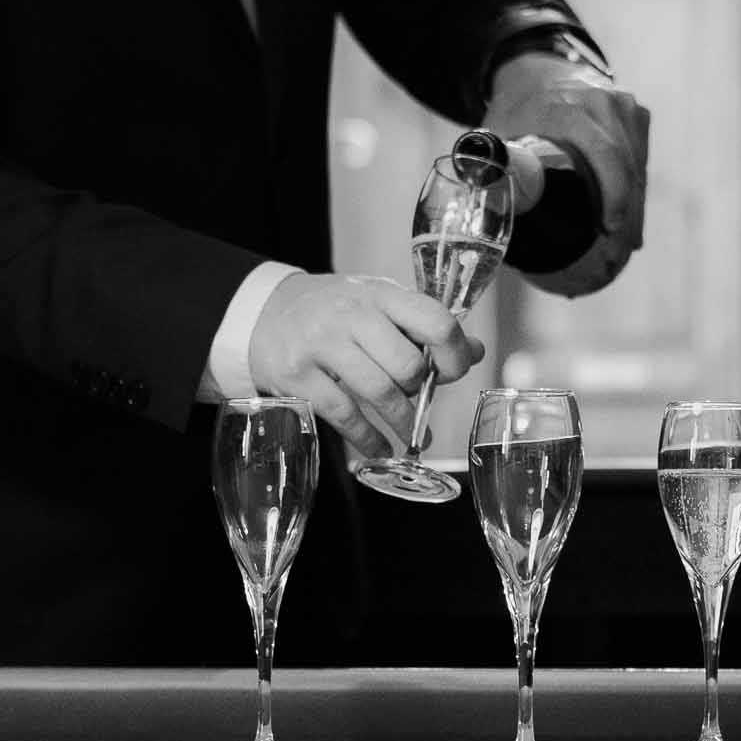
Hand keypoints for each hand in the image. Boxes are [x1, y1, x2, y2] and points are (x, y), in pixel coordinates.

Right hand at [246, 272, 482, 460]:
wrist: (264, 311)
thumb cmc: (334, 310)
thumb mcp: (380, 305)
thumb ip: (424, 327)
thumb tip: (475, 351)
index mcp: (380, 294)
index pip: (435, 321)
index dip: (453, 354)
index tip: (452, 372)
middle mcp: (351, 314)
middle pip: (407, 365)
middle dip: (420, 390)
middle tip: (419, 398)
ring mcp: (321, 343)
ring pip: (380, 393)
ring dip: (402, 422)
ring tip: (411, 435)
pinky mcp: (296, 374)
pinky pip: (344, 415)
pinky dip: (368, 438)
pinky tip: (378, 446)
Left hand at [486, 52, 650, 296]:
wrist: (535, 73)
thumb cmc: (514, 112)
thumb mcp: (497, 133)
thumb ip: (490, 169)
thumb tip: (479, 216)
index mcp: (570, 108)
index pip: (605, 155)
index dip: (613, 195)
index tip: (609, 229)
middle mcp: (603, 102)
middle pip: (627, 167)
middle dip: (626, 215)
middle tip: (616, 254)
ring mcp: (624, 106)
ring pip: (638, 167)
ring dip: (635, 209)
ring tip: (624, 245)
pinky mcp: (636, 115)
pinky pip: (641, 159)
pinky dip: (635, 191)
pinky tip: (631, 223)